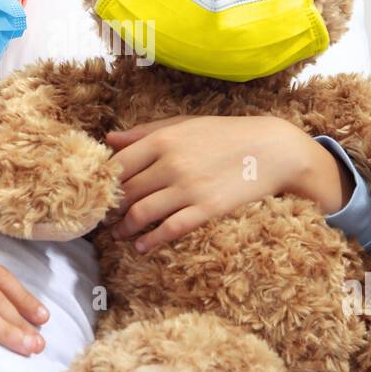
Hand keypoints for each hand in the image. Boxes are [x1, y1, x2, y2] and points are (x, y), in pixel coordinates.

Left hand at [104, 115, 353, 252]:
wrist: (272, 149)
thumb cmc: (225, 134)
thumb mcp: (184, 124)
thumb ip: (145, 132)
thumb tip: (110, 139)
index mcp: (163, 140)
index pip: (118, 165)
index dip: (104, 183)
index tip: (98, 193)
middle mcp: (171, 163)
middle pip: (126, 192)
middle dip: (111, 209)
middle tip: (103, 219)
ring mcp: (188, 188)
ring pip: (142, 214)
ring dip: (125, 228)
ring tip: (119, 234)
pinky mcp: (206, 209)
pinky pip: (170, 229)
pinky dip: (151, 242)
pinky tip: (142, 248)